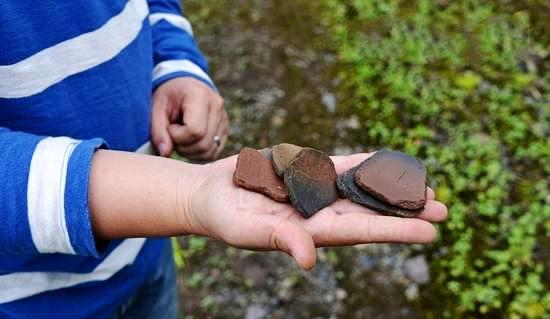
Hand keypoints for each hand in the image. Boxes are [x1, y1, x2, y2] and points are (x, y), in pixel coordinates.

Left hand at [151, 77, 228, 159]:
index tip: (169, 127)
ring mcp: (224, 119)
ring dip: (190, 152)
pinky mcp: (225, 130)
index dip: (177, 136)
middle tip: (172, 135)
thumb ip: (158, 131)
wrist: (183, 87)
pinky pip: (213, 153)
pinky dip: (198, 153)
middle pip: (203, 144)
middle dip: (183, 146)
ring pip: (209, 151)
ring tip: (180, 138)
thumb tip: (165, 153)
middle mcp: (217, 106)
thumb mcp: (156, 108)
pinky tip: (189, 142)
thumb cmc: (168, 96)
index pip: (195, 131)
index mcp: (200, 95)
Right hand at [180, 152, 447, 269]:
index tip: (430, 232)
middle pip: (371, 211)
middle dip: (405, 211)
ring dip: (392, 188)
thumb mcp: (247, 231)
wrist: (209, 194)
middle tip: (442, 208)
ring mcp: (315, 190)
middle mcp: (319, 212)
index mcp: (311, 231)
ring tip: (426, 187)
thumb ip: (280, 240)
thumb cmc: (223, 218)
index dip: (396, 230)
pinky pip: (341, 165)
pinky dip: (365, 164)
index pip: (361, 231)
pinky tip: (388, 163)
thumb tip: (310, 258)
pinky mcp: (305, 170)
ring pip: (361, 188)